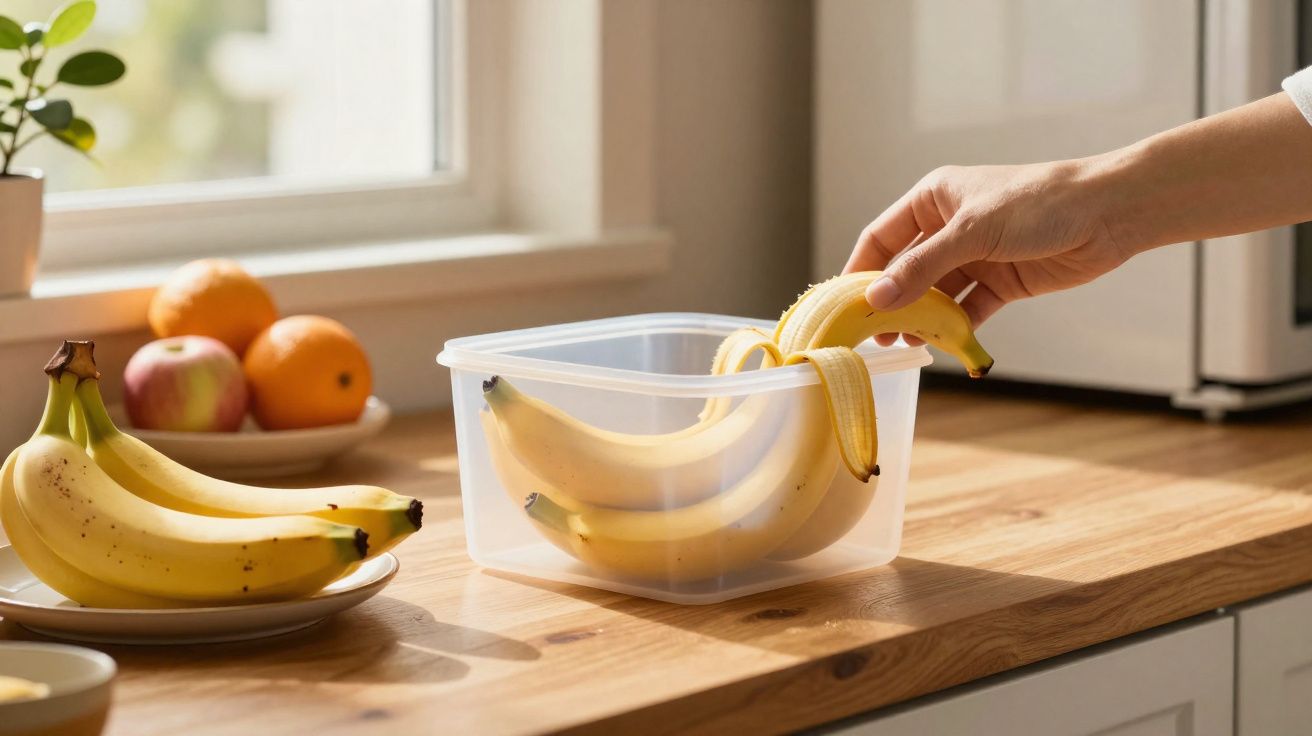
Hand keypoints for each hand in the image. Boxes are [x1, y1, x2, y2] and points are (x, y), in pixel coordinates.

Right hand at [843, 159, 1130, 344]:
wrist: (1109, 214)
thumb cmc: (1039, 203)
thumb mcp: (973, 231)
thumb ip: (923, 267)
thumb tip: (878, 299)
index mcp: (934, 199)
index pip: (881, 238)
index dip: (860, 270)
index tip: (842, 305)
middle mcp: (949, 228)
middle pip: (905, 270)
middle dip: (889, 303)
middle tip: (872, 335)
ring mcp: (975, 257)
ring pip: (934, 295)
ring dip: (920, 319)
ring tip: (904, 344)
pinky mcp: (1000, 283)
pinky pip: (967, 311)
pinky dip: (954, 329)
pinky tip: (942, 346)